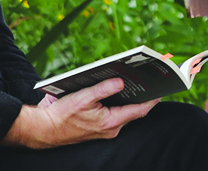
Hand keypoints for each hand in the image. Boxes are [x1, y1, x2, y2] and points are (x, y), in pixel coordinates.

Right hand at [3, 78, 158, 148]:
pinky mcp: (97, 124)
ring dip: (130, 96)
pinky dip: (118, 100)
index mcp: (111, 122)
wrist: (44, 130)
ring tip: (139, 79)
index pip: (139, 110)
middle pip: (134, 109)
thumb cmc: (62, 116)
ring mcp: (104, 127)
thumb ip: (103, 89)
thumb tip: (121, 81)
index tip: (163, 89)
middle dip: (143, 95)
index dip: (152, 99)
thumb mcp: (83, 98)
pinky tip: (118, 86)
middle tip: (152, 79)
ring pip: (123, 110)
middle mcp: (111, 127)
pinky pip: (113, 111)